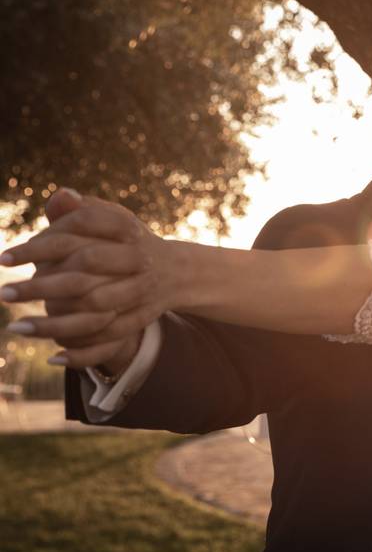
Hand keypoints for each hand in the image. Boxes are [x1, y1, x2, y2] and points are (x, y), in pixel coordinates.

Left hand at [1, 190, 183, 358]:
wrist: (174, 272)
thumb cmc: (126, 242)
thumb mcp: (108, 221)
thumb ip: (78, 212)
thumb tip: (61, 196)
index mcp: (127, 228)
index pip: (79, 228)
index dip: (40, 243)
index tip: (5, 259)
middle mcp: (139, 256)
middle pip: (86, 264)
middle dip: (41, 282)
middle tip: (3, 294)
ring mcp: (143, 288)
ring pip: (94, 306)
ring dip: (53, 321)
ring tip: (15, 328)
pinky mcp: (143, 316)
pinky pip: (109, 336)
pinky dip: (81, 349)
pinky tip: (51, 355)